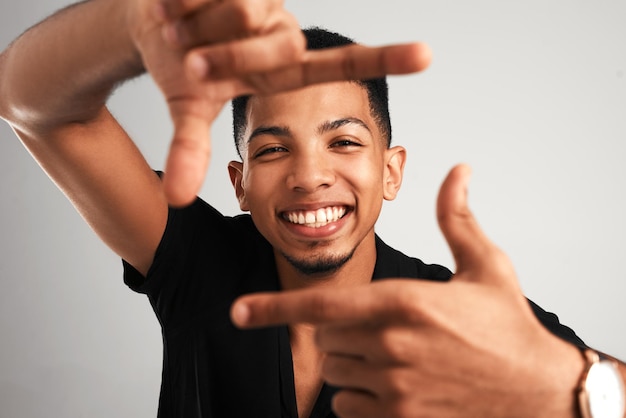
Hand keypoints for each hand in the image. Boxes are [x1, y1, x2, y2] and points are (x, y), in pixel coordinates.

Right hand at [129, 0, 430, 205]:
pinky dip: (178, 2)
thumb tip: (178, 199)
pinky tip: (175, 4)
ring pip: (235, 12)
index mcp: (282, 65)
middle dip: (214, 57)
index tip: (427, 55)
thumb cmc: (181, 63)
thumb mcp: (189, 107)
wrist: (151, 18)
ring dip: (192, 28)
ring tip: (180, 28)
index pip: (338, 64)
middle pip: (259, 50)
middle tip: (189, 60)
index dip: (384, 59)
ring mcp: (267, 0)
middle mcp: (283, 29)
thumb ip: (192, 149)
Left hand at [231, 165, 582, 417]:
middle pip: (328, 339)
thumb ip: (457, 219)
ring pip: (337, 374)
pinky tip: (396, 387)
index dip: (274, 308)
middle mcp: (393, 346)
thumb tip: (458, 172)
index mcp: (404, 303)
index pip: (322, 305)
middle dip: (344, 332)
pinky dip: (361, 398)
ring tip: (397, 358)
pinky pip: (349, 408)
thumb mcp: (486, 267)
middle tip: (385, 329)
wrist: (539, 394)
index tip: (238, 312)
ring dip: (353, 365)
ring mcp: (395, 389)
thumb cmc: (509, 329)